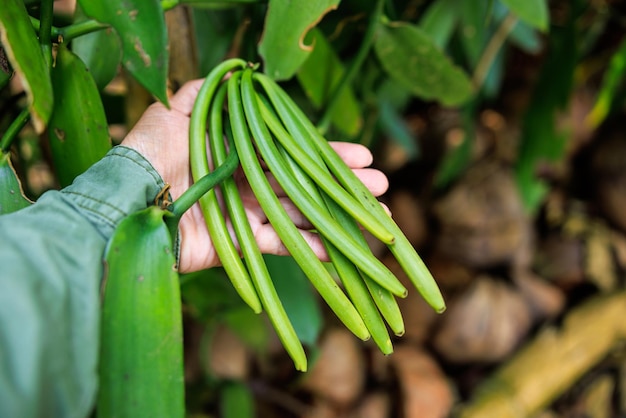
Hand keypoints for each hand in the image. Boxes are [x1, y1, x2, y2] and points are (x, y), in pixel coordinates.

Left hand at [121, 79, 388, 272]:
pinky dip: (310, 248)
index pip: (291, 152)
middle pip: (303, 183)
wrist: (125, 206)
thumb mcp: (175, 110)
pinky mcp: (239, 246)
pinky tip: (340, 247)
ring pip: (300, 213)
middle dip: (343, 184)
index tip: (361, 155)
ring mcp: (244, 215)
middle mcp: (245, 183)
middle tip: (381, 185)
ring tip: (376, 214)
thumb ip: (205, 92)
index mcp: (237, 152)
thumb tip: (235, 74)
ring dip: (337, 215)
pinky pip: (281, 246)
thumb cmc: (150, 154)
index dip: (326, 154)